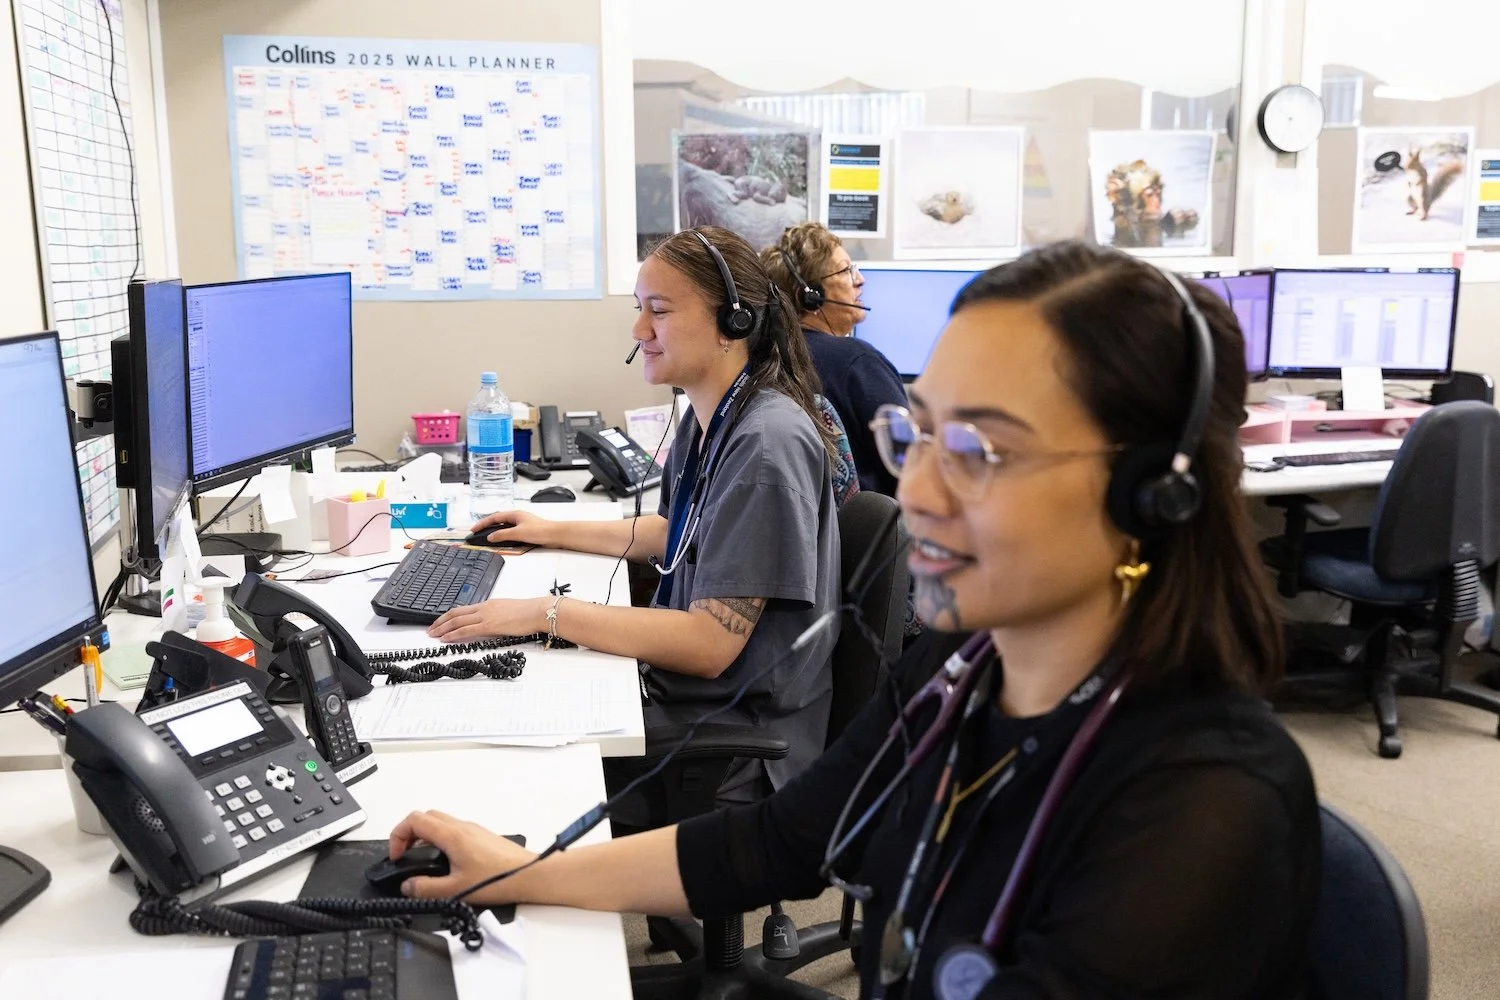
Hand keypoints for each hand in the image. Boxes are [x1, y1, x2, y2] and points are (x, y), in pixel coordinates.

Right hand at [388, 809, 538, 904]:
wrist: (530, 874)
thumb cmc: (499, 878)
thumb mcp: (455, 890)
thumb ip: (426, 889)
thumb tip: (408, 886)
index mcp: (452, 835)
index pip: (414, 820)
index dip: (397, 835)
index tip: (396, 856)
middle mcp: (462, 827)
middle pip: (425, 817)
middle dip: (408, 834)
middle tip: (404, 855)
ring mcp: (472, 829)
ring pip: (440, 822)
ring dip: (425, 837)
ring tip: (422, 861)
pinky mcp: (481, 836)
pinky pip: (453, 830)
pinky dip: (440, 840)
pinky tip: (445, 862)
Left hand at [428, 596, 547, 639]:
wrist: (536, 611)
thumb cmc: (528, 613)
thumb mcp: (508, 612)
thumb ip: (496, 617)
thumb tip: (491, 625)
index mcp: (488, 604)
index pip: (462, 609)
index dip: (448, 616)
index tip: (440, 622)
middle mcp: (484, 608)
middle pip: (455, 613)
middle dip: (440, 622)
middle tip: (430, 629)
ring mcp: (485, 615)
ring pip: (457, 621)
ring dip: (443, 628)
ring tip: (433, 635)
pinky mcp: (489, 625)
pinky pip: (466, 630)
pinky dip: (454, 634)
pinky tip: (445, 639)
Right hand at [470, 509, 555, 547]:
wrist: (555, 535)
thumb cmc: (540, 530)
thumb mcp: (518, 533)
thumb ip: (502, 534)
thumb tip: (490, 536)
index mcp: (514, 514)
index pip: (494, 517)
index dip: (482, 523)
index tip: (474, 529)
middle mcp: (517, 518)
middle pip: (498, 521)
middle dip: (487, 526)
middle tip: (477, 532)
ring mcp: (522, 524)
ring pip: (504, 527)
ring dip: (495, 531)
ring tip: (486, 537)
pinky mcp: (526, 531)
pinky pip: (510, 532)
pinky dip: (503, 535)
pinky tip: (501, 541)